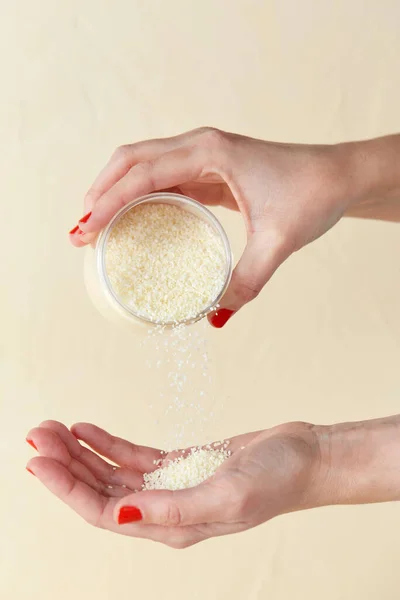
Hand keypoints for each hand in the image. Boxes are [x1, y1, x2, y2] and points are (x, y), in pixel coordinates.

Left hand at [26, 420, 320, 547]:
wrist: (306, 457)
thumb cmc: (276, 478)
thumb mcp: (227, 494)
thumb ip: (172, 509)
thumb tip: (121, 515)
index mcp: (173, 526)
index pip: (104, 512)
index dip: (67, 488)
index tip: (38, 462)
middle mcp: (166, 511)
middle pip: (100, 491)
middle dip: (65, 465)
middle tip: (37, 435)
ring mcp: (172, 487)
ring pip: (112, 473)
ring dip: (80, 452)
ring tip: (53, 428)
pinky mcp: (181, 465)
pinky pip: (133, 457)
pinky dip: (108, 443)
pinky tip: (87, 429)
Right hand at [69, 127, 355, 326]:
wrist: (338, 176)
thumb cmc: (312, 194)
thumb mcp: (279, 242)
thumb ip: (247, 281)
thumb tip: (215, 317)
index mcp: (210, 152)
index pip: (143, 175)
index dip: (109, 202)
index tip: (85, 230)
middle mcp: (200, 146)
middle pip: (131, 160)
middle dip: (100, 192)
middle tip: (79, 231)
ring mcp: (203, 155)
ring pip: (142, 164)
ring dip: (114, 190)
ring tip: (94, 225)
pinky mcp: (208, 169)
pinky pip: (162, 177)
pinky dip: (138, 195)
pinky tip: (131, 218)